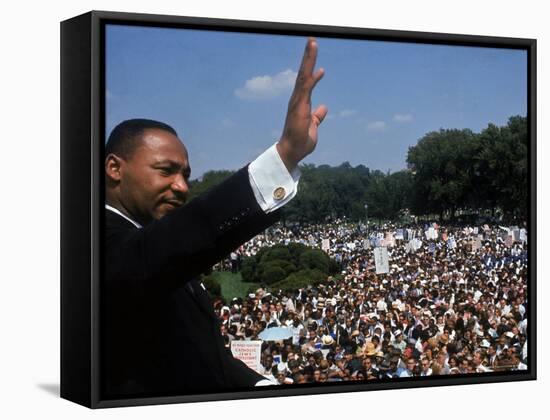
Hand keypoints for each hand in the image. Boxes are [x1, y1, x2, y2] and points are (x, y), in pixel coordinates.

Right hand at [277, 37, 327, 170]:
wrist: (293, 151)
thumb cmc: (301, 141)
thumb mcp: (313, 126)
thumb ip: (317, 116)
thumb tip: (323, 108)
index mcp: (301, 102)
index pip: (307, 82)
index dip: (312, 69)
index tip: (317, 59)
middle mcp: (298, 99)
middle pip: (304, 74)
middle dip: (308, 57)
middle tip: (312, 41)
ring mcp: (297, 102)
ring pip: (303, 76)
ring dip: (308, 60)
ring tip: (312, 44)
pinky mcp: (299, 107)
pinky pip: (305, 88)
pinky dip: (310, 77)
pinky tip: (317, 68)